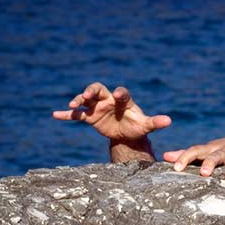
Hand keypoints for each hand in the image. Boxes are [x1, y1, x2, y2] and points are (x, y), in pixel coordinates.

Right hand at [52, 82, 170, 141]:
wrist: (127, 135)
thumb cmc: (137, 126)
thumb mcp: (146, 126)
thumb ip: (156, 122)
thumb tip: (170, 121)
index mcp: (123, 100)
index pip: (121, 93)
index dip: (119, 93)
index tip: (118, 96)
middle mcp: (108, 100)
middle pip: (98, 89)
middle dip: (92, 90)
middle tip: (88, 94)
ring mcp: (97, 107)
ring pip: (85, 99)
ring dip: (78, 99)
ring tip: (73, 104)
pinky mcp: (90, 117)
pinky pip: (76, 115)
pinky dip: (66, 115)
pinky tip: (55, 115)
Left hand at [163, 131, 224, 190]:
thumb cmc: (221, 150)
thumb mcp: (206, 150)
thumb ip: (187, 154)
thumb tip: (165, 156)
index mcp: (210, 149)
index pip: (195, 150)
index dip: (185, 157)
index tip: (176, 168)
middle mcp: (224, 150)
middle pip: (216, 155)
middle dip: (210, 163)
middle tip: (204, 173)